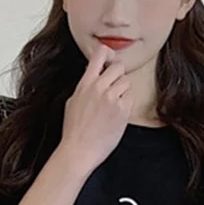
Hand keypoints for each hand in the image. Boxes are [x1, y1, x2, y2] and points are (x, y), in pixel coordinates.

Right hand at [57, 43, 132, 174]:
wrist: (79, 150)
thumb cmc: (74, 131)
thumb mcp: (73, 102)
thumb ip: (85, 87)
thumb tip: (94, 78)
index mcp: (85, 84)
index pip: (99, 55)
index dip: (107, 54)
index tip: (109, 59)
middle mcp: (99, 87)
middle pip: (118, 66)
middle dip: (118, 75)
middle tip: (114, 87)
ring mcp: (112, 98)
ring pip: (126, 82)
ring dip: (123, 90)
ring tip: (114, 104)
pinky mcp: (122, 110)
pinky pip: (131, 97)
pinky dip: (127, 103)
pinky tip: (117, 114)